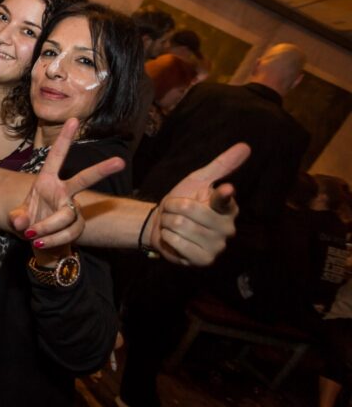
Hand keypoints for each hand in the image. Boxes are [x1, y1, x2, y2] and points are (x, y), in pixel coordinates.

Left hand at [10, 118, 125, 250]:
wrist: (38, 241)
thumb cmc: (29, 221)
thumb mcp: (17, 217)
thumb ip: (17, 218)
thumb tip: (21, 223)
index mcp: (47, 180)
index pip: (56, 157)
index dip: (64, 139)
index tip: (73, 119)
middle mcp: (63, 191)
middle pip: (84, 180)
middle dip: (102, 170)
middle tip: (120, 162)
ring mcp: (72, 208)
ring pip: (67, 216)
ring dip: (49, 227)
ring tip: (33, 236)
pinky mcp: (76, 226)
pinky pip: (67, 233)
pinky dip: (52, 239)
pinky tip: (40, 242)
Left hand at [147, 142, 249, 265]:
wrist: (161, 225)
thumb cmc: (182, 201)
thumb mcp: (198, 180)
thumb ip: (221, 165)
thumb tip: (246, 146)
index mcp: (229, 208)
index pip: (224, 199)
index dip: (222, 195)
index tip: (225, 189)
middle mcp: (227, 228)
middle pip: (190, 211)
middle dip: (172, 207)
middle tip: (174, 210)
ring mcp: (217, 247)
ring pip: (180, 225)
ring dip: (168, 221)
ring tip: (173, 223)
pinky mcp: (203, 260)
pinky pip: (177, 243)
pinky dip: (168, 237)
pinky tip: (173, 238)